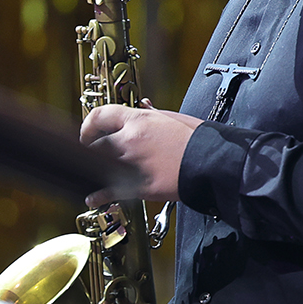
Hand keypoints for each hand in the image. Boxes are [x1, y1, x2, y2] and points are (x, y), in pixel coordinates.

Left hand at [80, 103, 202, 204]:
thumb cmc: (199, 139)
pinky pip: (108, 191)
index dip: (90, 124)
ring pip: (98, 167)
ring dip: (95, 170)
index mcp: (139, 120)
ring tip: (95, 173)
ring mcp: (130, 164)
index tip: (90, 131)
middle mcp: (129, 140)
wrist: (213, 162)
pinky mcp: (137, 186)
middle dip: (94, 149)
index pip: (100, 116)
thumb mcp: (175, 118)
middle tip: (96, 152)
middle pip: (95, 144)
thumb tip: (144, 106)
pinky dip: (98, 195)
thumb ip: (154, 114)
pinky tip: (94, 197)